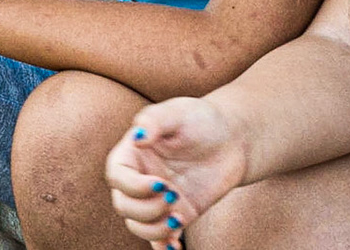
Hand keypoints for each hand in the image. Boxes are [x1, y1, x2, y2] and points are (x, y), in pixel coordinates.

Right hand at [104, 97, 248, 249]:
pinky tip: (176, 248)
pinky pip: (161, 238)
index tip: (160, 183)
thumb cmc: (199, 120)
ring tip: (178, 219)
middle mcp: (139, 179)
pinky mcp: (177, 214)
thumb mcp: (177, 113)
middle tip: (173, 197)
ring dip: (154, 229)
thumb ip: (154, 121)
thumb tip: (136, 137)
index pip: (117, 177)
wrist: (231, 139)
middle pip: (124, 205)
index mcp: (132, 154)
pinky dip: (164, 247)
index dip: (133, 186)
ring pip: (138, 225)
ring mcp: (156, 199)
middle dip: (145, 209)